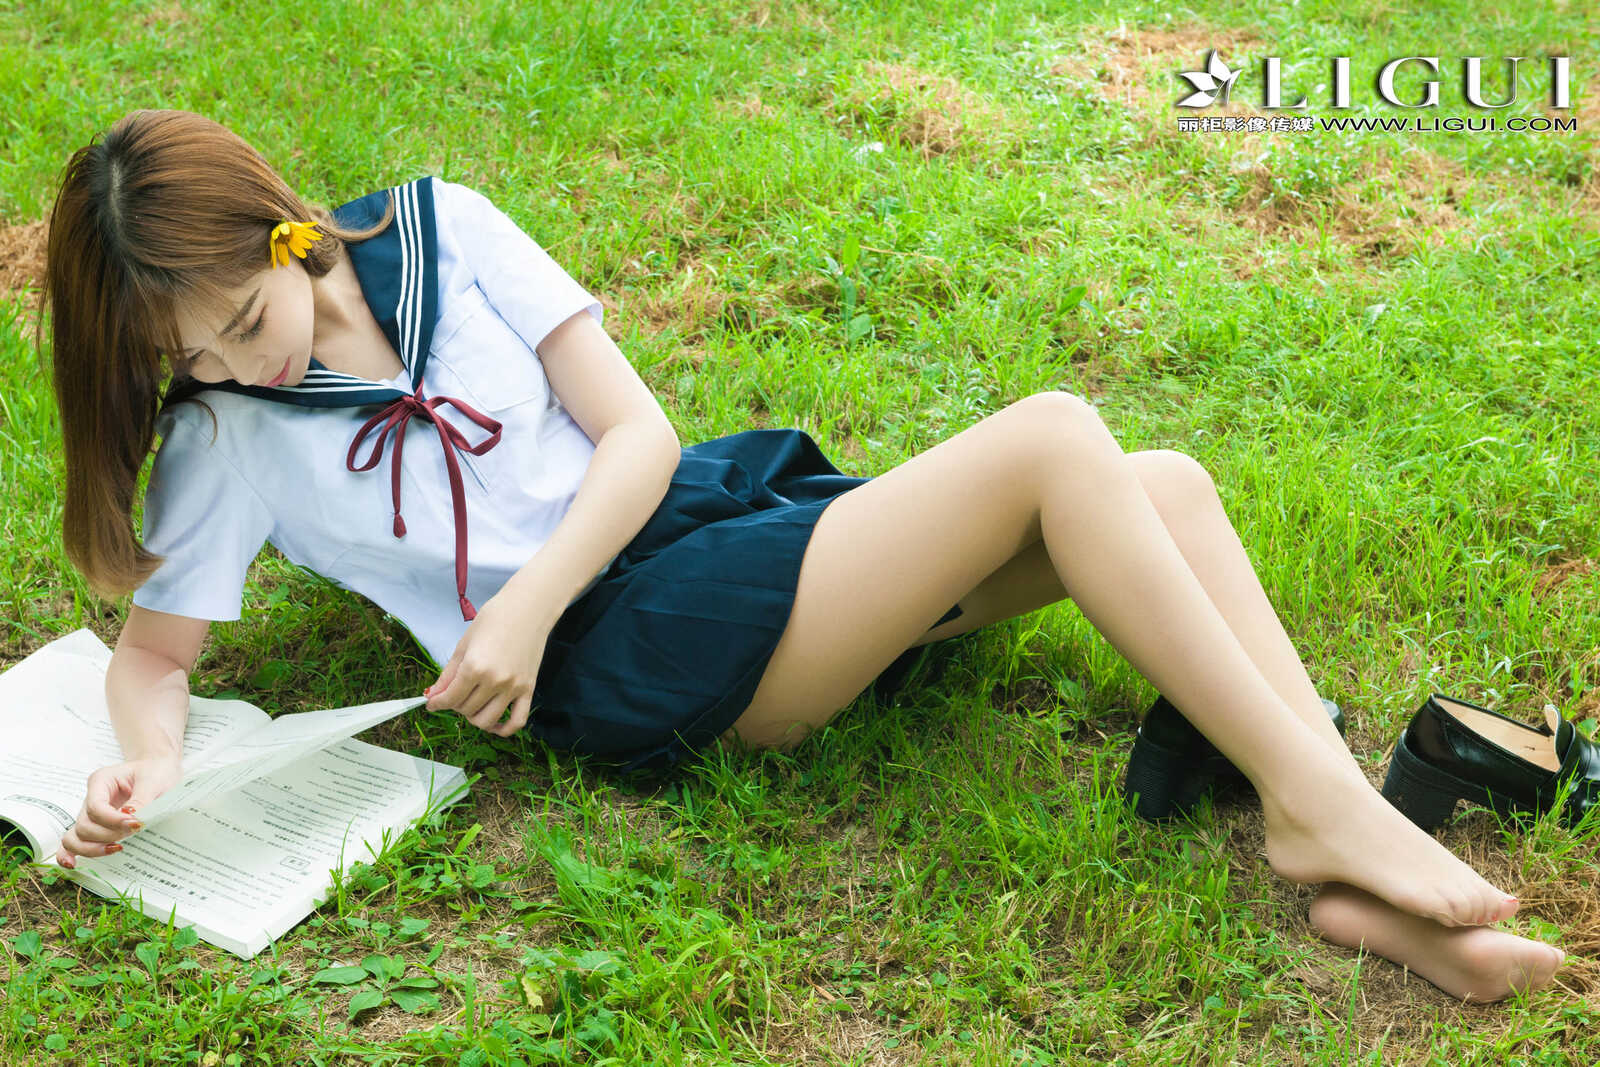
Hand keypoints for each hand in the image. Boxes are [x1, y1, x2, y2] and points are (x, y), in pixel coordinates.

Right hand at [55, 754, 184, 867]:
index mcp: (101, 780)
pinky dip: (69, 853)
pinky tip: (73, 864)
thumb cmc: (156, 772)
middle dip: (107, 835)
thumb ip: (142, 800)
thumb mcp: (154, 781)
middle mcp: (91, 797)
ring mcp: (90, 813)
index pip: (96, 807)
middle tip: (134, 832)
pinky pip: (72, 842)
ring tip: (117, 848)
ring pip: (75, 837)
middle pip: (84, 825)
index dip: (113, 820)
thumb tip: (132, 820)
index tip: (136, 824)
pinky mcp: (94, 826)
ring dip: (93, 848)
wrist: (159, 770)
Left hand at [425, 591, 552, 736]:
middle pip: (466, 709)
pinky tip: (494, 725)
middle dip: (454, 705)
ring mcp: (514, 687)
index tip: (432, 703)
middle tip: (454, 694)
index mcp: (475, 667)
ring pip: (486, 720)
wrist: (528, 608)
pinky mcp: (529, 689)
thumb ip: (448, 674)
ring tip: (471, 704)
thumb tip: (433, 695)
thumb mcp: (465, 644)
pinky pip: (517, 721)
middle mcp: (495, 681)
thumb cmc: (495, 619)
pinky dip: (504, 730)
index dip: (436, 703)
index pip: (450, 698)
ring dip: (473, 717)